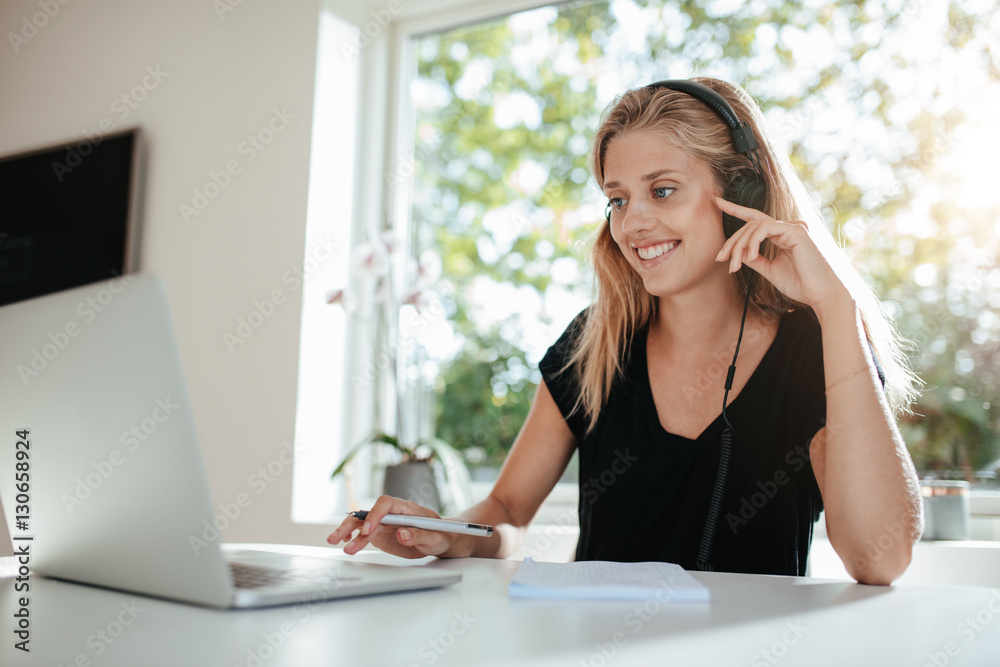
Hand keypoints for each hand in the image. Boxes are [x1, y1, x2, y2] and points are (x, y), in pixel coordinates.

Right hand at [326, 495, 455, 558]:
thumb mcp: (435, 537)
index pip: (386, 504)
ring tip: (335, 542)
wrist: (440, 539)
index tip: (368, 531)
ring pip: (362, 524)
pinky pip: (363, 534)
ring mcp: (385, 523)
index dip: (375, 516)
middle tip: (342, 537)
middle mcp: (392, 513)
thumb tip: (402, 534)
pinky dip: (353, 537)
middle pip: (369, 513)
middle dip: (354, 524)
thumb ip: (419, 535)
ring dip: (348, 532)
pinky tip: (345, 542)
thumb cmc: (440, 534)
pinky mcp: (381, 534)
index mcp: (406, 508)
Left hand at [713, 198, 848, 309]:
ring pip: (754, 226)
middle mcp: (787, 228)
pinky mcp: (796, 231)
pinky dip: (752, 242)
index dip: (735, 209)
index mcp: (782, 235)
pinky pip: (764, 229)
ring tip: (734, 265)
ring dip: (739, 246)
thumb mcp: (770, 269)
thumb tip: (738, 251)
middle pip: (750, 224)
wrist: (820, 294)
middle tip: (720, 259)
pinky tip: (750, 256)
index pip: (755, 219)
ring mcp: (792, 227)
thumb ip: (755, 258)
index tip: (717, 202)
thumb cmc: (800, 284)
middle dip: (732, 242)